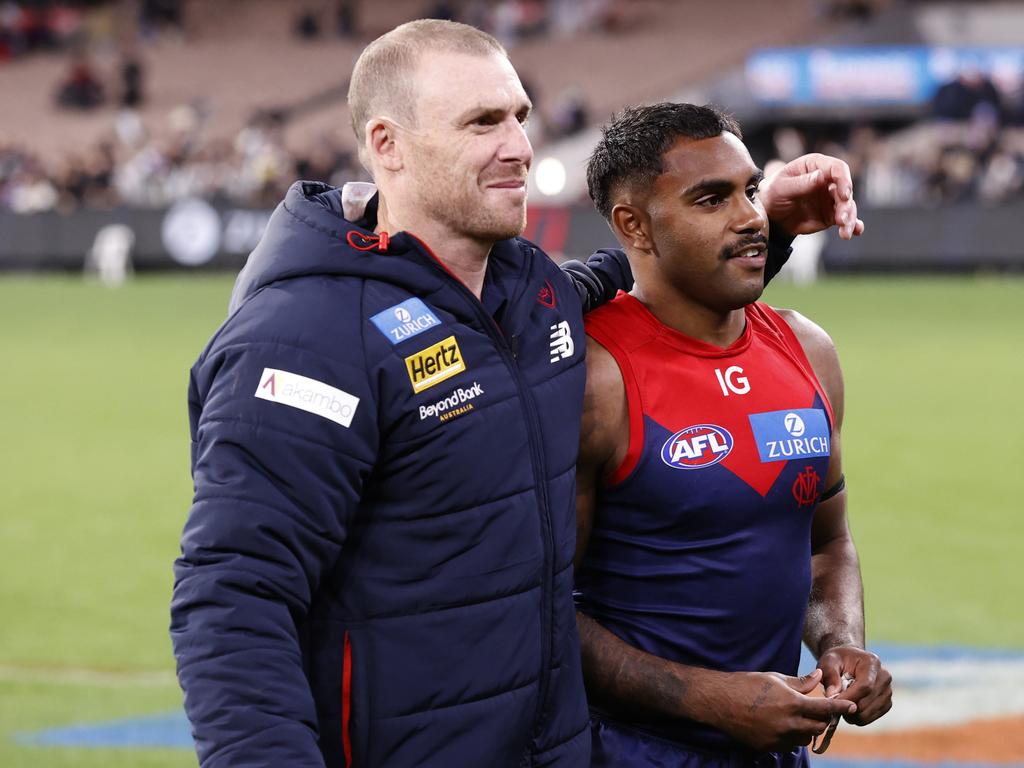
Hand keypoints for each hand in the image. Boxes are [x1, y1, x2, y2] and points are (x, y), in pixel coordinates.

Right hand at [712, 669, 855, 752]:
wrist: (719, 701)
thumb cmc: (747, 684)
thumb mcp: (774, 678)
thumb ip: (800, 682)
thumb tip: (819, 677)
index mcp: (791, 703)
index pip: (824, 709)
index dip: (840, 707)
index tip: (851, 706)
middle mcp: (787, 724)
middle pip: (818, 727)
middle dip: (821, 719)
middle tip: (817, 710)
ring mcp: (778, 738)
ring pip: (804, 739)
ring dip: (806, 730)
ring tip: (796, 717)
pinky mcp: (768, 747)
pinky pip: (787, 745)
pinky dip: (789, 736)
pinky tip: (779, 725)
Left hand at [760, 153, 864, 239]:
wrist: (769, 215)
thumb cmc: (773, 194)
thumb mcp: (782, 187)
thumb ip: (801, 183)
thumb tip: (821, 176)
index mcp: (816, 166)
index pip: (837, 168)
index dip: (844, 180)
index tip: (844, 195)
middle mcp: (827, 180)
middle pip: (846, 189)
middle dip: (846, 205)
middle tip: (841, 219)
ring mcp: (830, 198)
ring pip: (847, 205)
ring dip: (849, 218)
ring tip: (845, 232)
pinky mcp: (830, 214)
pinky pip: (844, 218)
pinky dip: (852, 224)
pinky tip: (856, 230)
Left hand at [817, 645, 892, 725]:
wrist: (849, 661)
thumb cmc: (837, 660)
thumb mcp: (829, 661)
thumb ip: (830, 676)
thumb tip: (832, 696)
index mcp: (872, 662)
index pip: (865, 686)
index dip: (849, 697)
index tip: (833, 702)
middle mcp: (884, 677)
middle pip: (866, 703)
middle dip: (846, 707)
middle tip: (833, 704)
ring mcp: (888, 691)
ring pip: (867, 714)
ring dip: (850, 714)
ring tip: (840, 703)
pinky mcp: (887, 704)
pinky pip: (870, 718)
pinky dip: (856, 717)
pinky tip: (848, 705)